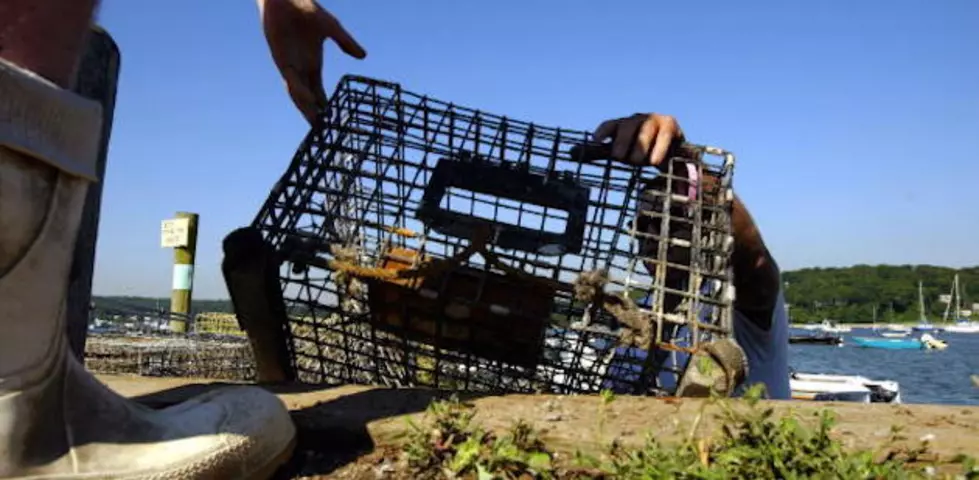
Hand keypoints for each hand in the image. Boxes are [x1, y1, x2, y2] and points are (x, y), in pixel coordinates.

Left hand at [259, 0, 366, 124]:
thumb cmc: (306, 8)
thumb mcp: (332, 27)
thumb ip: (346, 43)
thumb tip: (363, 57)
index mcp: (313, 63)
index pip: (319, 91)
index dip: (325, 106)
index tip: (332, 122)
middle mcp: (301, 68)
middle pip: (308, 98)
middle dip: (314, 115)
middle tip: (323, 134)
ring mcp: (290, 64)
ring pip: (298, 93)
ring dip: (305, 109)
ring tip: (315, 125)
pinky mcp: (280, 58)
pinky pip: (290, 79)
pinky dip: (298, 91)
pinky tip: (307, 101)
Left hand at [591, 113, 684, 168]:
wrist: (670, 148)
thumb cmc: (638, 148)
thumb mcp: (619, 150)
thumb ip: (598, 152)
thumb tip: (571, 153)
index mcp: (621, 125)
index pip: (610, 125)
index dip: (603, 131)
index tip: (596, 140)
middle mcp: (636, 119)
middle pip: (627, 127)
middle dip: (623, 141)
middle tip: (620, 157)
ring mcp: (654, 119)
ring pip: (645, 131)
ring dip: (640, 147)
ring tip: (638, 161)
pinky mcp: (670, 125)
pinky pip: (664, 136)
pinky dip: (659, 150)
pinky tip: (654, 161)